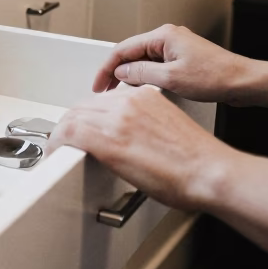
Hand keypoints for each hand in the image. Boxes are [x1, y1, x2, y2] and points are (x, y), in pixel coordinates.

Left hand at [56, 86, 236, 211]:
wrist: (211, 172)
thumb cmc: (198, 160)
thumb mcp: (167, 128)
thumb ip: (143, 124)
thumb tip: (127, 138)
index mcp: (144, 96)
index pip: (101, 99)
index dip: (86, 115)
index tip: (82, 127)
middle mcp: (129, 101)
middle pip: (83, 106)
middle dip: (71, 124)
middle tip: (64, 141)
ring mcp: (117, 118)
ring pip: (73, 118)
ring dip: (62, 135)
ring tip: (58, 149)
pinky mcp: (109, 139)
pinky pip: (69, 134)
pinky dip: (57, 144)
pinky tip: (56, 154)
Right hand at [91, 24, 255, 102]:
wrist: (244, 82)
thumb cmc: (216, 77)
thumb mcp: (171, 78)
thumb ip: (141, 74)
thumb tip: (121, 73)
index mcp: (163, 36)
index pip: (123, 49)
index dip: (107, 68)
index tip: (98, 85)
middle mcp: (168, 37)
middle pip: (131, 53)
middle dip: (116, 72)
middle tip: (104, 91)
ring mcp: (176, 47)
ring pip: (143, 60)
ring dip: (130, 76)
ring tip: (120, 93)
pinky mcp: (182, 59)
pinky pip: (155, 65)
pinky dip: (144, 77)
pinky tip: (141, 90)